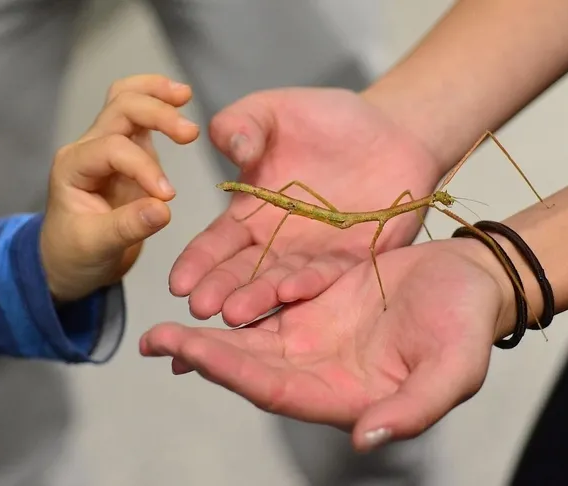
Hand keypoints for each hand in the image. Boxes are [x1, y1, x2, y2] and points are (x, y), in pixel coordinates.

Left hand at [41, 75, 199, 301]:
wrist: (70, 260)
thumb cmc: (76, 253)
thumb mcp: (97, 246)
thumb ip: (129, 226)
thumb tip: (164, 208)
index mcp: (74, 167)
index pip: (114, 149)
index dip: (145, 168)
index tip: (168, 197)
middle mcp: (89, 148)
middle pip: (120, 108)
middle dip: (156, 114)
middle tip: (190, 133)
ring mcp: (109, 147)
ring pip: (126, 100)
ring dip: (155, 93)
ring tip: (184, 94)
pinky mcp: (130, 153)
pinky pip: (139, 117)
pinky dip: (158, 102)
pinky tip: (179, 101)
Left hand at [141, 236, 516, 451]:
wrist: (472, 281)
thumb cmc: (468, 325)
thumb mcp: (454, 368)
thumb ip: (414, 408)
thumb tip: (365, 439)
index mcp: (347, 394)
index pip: (276, 390)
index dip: (232, 374)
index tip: (188, 353)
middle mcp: (323, 370)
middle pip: (252, 366)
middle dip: (203, 354)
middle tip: (154, 340)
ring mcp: (317, 336)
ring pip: (253, 338)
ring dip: (210, 333)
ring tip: (165, 327)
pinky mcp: (318, 304)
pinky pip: (272, 303)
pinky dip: (241, 301)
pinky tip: (211, 297)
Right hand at [168, 87, 444, 324]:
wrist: (391, 130)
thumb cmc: (328, 119)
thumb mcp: (274, 110)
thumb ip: (242, 123)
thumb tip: (229, 146)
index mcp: (253, 213)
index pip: (217, 243)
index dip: (197, 262)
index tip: (177, 282)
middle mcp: (279, 242)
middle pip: (243, 271)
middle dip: (220, 290)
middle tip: (199, 308)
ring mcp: (315, 254)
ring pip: (280, 282)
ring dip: (257, 298)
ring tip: (235, 313)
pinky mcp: (353, 259)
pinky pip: (328, 274)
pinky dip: (308, 284)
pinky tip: (289, 292)